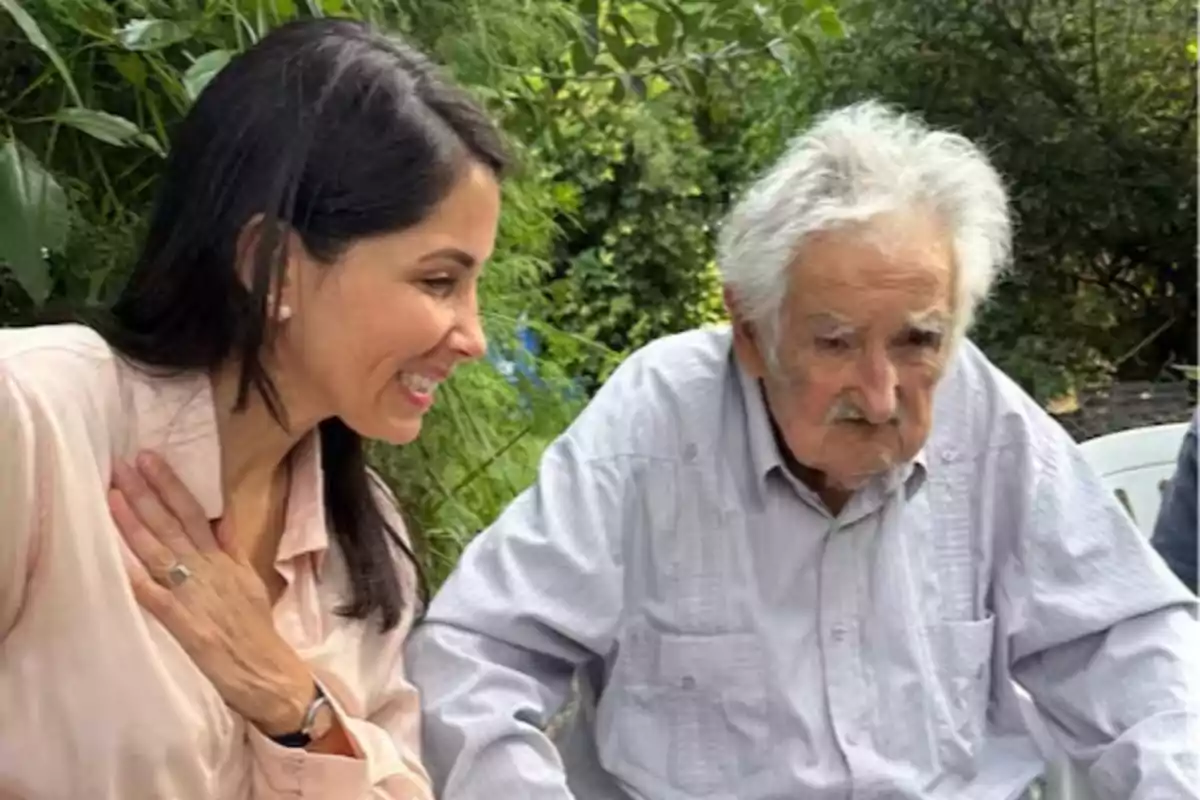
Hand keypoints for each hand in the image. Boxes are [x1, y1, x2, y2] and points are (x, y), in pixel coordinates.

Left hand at [110, 452, 313, 736]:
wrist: (270, 674)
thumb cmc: (256, 630)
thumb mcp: (249, 580)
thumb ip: (232, 550)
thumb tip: (221, 518)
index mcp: (223, 561)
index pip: (193, 513)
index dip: (169, 485)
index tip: (148, 459)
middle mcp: (209, 572)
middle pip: (174, 526)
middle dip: (147, 493)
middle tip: (123, 463)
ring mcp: (198, 598)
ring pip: (162, 554)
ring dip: (136, 526)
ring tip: (113, 497)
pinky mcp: (190, 627)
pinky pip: (160, 602)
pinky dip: (141, 582)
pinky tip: (121, 565)